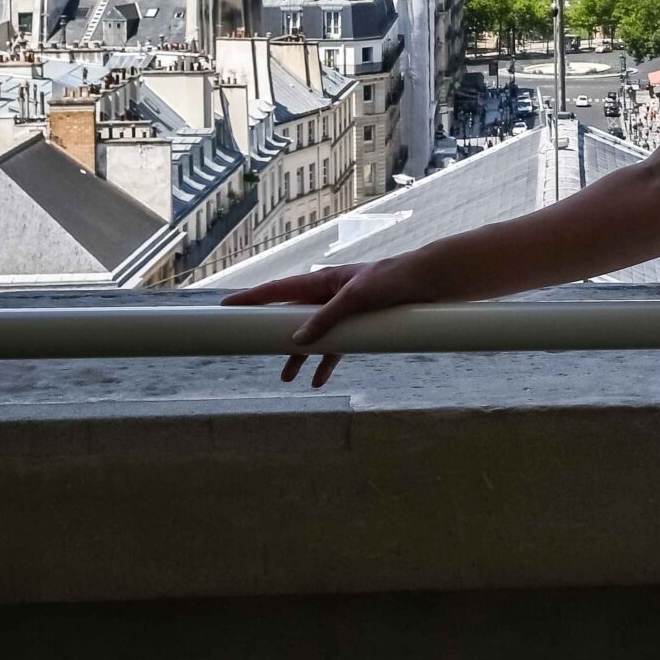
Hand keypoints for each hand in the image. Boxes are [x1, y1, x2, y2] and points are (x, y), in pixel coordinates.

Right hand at [218, 259, 414, 387]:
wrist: (432, 281)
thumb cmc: (395, 279)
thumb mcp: (357, 297)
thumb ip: (327, 318)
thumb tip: (297, 342)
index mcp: (323, 281)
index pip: (279, 290)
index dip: (252, 299)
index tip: (226, 307)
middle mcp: (330, 294)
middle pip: (293, 317)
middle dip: (274, 335)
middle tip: (252, 350)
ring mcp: (346, 310)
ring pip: (315, 336)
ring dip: (301, 356)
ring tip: (287, 377)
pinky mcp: (363, 324)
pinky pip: (339, 345)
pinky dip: (328, 362)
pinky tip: (321, 380)